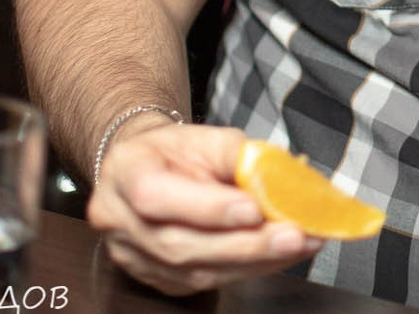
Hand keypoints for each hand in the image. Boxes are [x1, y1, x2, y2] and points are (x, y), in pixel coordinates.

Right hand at [88, 118, 321, 294]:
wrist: (149, 167)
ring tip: (299, 246)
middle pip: (179, 244)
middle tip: (294, 235)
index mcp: (125, 172)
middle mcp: (119, 220)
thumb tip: (281, 178)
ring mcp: (133, 256)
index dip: (206, 208)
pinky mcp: (156, 279)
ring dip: (254, 261)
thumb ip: (238, 156)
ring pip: (194, 271)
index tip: (255, 209)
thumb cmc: (178, 150)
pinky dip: (247, 270)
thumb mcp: (206, 136)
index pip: (155, 197)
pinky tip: (277, 256)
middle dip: (244, 244)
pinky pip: (204, 282)